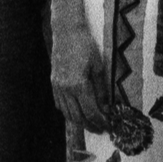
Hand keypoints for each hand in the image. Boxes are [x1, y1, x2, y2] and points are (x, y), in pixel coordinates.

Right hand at [50, 14, 107, 133]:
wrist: (66, 32)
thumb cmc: (85, 46)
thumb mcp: (98, 67)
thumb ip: (102, 90)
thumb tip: (107, 108)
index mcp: (78, 85)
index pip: (91, 112)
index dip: (100, 121)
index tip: (108, 126)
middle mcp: (65, 89)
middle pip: (78, 117)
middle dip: (91, 126)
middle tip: (101, 129)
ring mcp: (57, 87)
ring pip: (67, 113)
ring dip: (79, 121)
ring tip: (91, 124)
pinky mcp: (53, 83)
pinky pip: (59, 104)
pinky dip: (68, 112)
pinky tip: (76, 112)